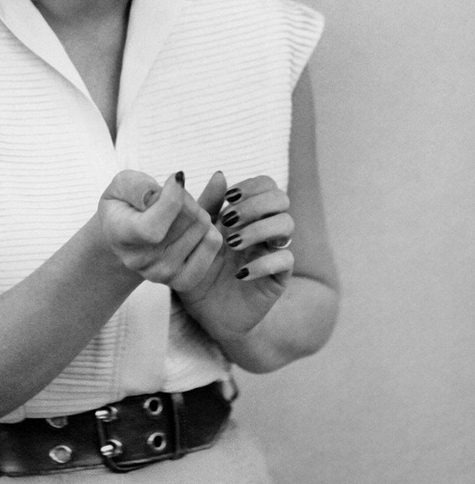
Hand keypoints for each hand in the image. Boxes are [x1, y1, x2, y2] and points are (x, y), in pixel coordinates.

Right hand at [97, 170, 222, 293]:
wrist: (123, 240)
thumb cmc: (124, 205)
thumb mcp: (121, 185)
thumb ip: (140, 185)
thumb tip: (174, 186)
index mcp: (121, 236)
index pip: (153, 228)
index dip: (172, 199)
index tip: (176, 177)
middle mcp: (142, 261)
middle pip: (187, 220)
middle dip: (185, 196)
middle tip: (172, 194)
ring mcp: (164, 274)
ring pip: (203, 228)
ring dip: (197, 210)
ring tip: (178, 212)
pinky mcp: (185, 280)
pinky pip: (213, 243)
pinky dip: (209, 227)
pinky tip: (192, 226)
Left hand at [176, 172, 295, 339]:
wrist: (205, 312)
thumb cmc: (199, 268)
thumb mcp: (197, 235)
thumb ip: (207, 204)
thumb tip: (220, 174)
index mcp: (248, 214)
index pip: (266, 185)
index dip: (251, 187)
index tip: (228, 200)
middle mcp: (264, 228)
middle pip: (281, 198)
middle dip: (255, 205)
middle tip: (229, 221)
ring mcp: (273, 251)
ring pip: (287, 225)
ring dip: (258, 229)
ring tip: (232, 244)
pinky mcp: (279, 277)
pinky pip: (286, 260)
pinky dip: (263, 262)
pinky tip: (241, 272)